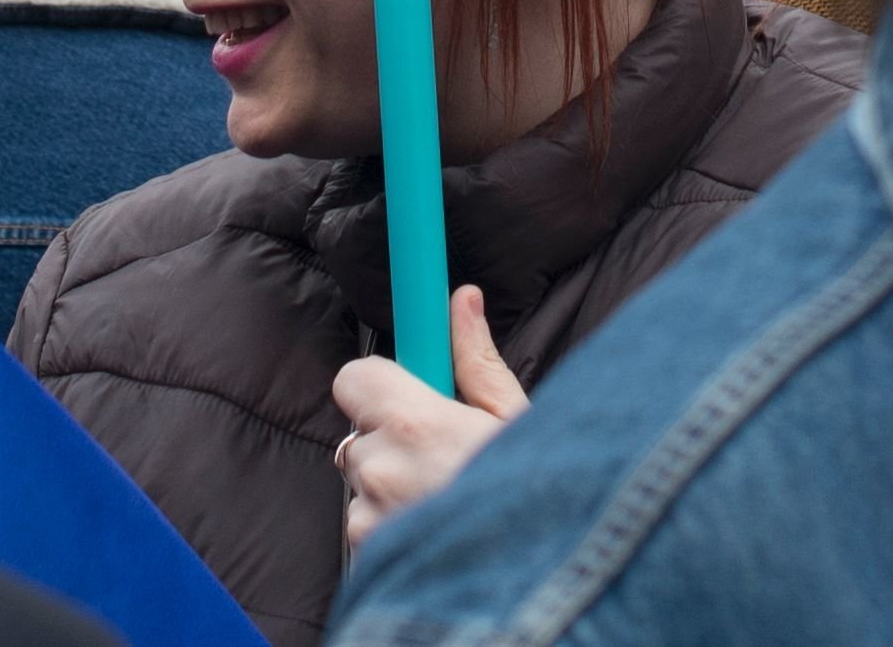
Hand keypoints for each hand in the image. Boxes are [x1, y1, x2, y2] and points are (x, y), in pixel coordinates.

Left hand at [333, 288, 528, 549]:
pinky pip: (368, 535)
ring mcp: (370, 524)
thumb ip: (477, 361)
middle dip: (394, 444)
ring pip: (364, 490)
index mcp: (415, 424)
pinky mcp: (367, 565)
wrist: (537, 592)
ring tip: (449, 506)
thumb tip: (463, 299)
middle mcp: (381, 472)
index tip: (411, 396)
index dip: (380, 385)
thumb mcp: (517, 421)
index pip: (354, 379)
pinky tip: (439, 539)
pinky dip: (392, 534)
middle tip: (446, 460)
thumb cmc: (539, 500)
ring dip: (393, 493)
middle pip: (361, 437)